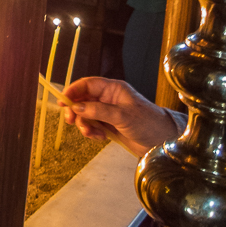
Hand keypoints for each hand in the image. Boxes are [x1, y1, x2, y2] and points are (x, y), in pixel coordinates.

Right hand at [63, 77, 180, 156]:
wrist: (162, 141)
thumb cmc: (147, 123)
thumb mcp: (122, 115)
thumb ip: (98, 110)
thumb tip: (77, 107)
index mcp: (113, 89)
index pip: (88, 84)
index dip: (73, 90)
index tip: (63, 101)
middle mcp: (109, 99)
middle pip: (83, 100)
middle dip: (76, 110)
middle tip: (71, 121)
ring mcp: (108, 112)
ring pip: (86, 115)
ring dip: (84, 124)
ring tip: (92, 134)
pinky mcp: (109, 125)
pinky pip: (92, 126)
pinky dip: (92, 132)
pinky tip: (100, 137)